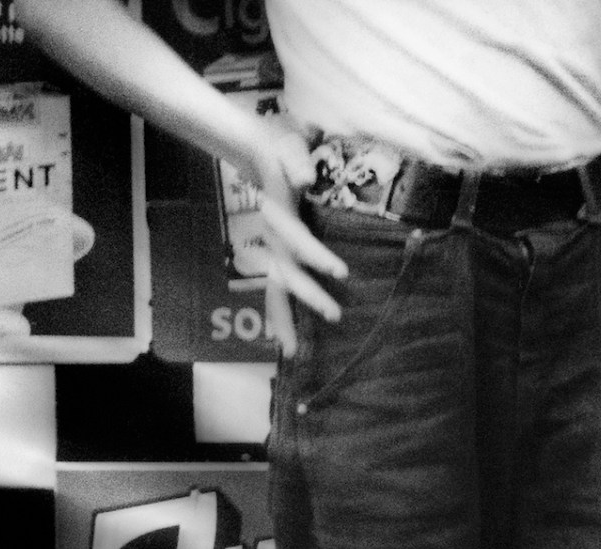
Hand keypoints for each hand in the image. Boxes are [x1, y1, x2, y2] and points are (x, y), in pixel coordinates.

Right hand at [232, 120, 348, 358]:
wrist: (258, 149)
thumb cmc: (281, 145)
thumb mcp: (290, 144)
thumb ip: (297, 161)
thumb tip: (304, 180)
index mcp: (278, 213)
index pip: (298, 239)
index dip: (317, 256)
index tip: (342, 273)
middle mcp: (272, 235)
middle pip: (285, 272)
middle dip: (308, 296)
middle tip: (334, 316)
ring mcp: (272, 247)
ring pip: (275, 288)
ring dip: (283, 318)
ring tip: (292, 352)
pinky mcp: (277, 253)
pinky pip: (277, 288)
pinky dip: (279, 314)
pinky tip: (284, 340)